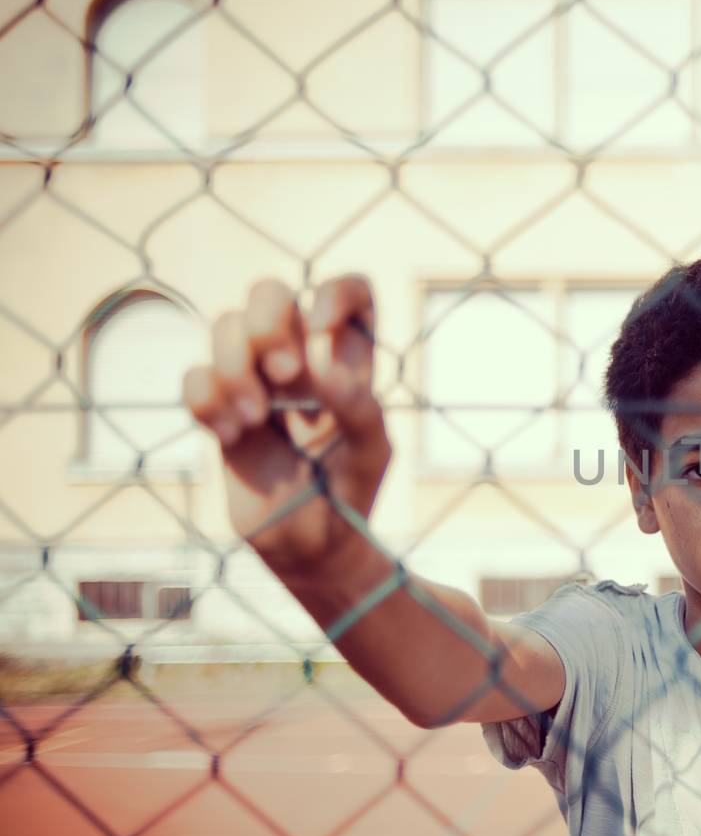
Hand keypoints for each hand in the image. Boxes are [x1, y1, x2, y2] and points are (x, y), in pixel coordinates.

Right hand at [182, 274, 390, 580]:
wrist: (313, 544)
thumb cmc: (352, 489)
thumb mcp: (372, 450)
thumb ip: (359, 407)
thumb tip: (322, 371)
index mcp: (347, 358)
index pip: (349, 291)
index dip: (335, 292)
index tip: (324, 330)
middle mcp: (300, 358)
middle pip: (268, 291)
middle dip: (267, 322)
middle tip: (285, 373)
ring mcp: (255, 380)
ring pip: (223, 326)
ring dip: (234, 368)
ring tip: (255, 419)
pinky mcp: (219, 410)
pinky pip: (193, 377)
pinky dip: (205, 400)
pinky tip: (228, 435)